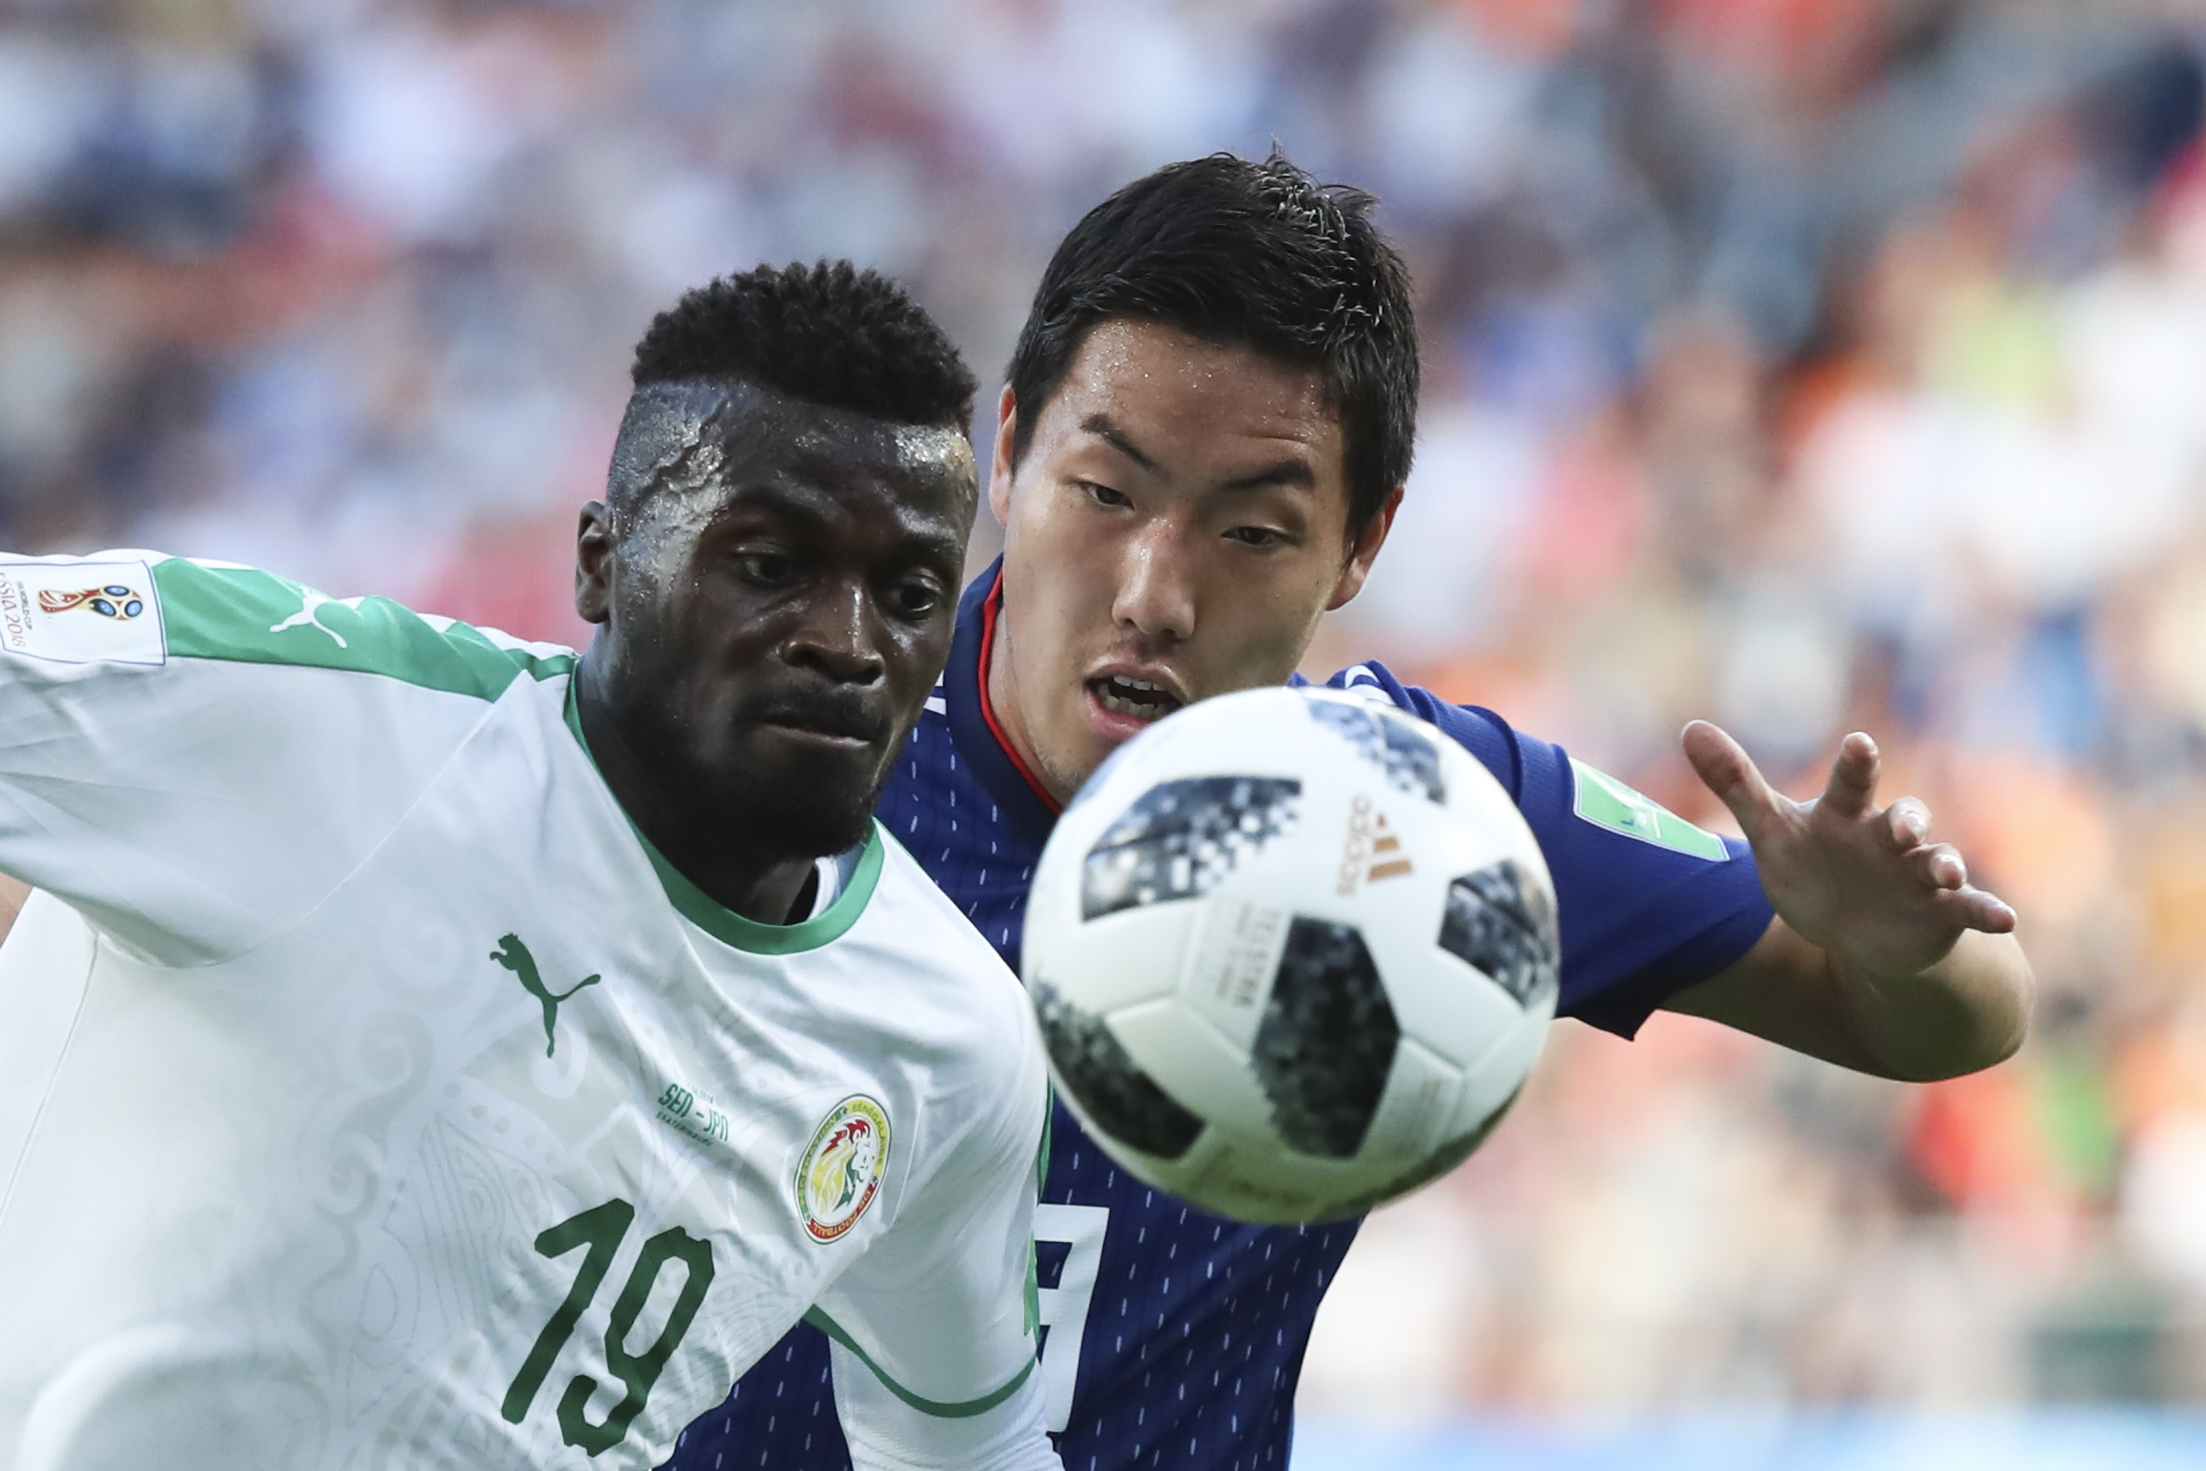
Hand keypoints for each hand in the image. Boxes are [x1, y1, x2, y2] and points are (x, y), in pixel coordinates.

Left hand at [1682, 721, 2015, 983]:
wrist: (1855, 931)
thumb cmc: (1814, 869)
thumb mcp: (1772, 832)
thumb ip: (1737, 783)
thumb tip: (1689, 727)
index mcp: (1847, 815)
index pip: (1852, 783)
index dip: (1858, 764)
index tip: (1860, 743)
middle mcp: (1888, 840)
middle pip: (1906, 819)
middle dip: (1907, 820)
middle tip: (1903, 824)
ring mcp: (1918, 876)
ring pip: (1939, 862)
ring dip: (1944, 864)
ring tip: (1944, 869)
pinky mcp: (1941, 915)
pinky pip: (1970, 910)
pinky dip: (1987, 911)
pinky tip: (2006, 919)